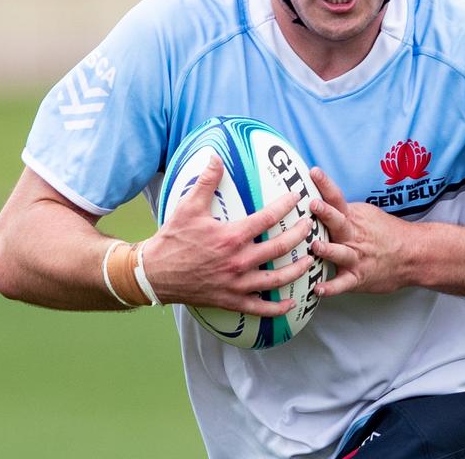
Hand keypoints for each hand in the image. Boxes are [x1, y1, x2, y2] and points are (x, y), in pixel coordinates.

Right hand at [144, 155, 315, 315]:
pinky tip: (290, 303)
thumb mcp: (188, 207)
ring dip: (298, 269)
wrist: (153, 274)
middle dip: (300, 235)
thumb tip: (215, 156)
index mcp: (231, 236)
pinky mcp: (230, 299)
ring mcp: (236, 283)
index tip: (297, 197)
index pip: (268, 218)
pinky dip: (277, 308)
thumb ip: (206, 181)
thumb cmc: (172, 239)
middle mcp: (238, 261)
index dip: (285, 205)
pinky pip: (259, 307)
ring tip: (311, 259)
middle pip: (280, 248)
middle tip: (310, 226)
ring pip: (277, 279)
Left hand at [308, 166, 419, 295]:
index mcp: (353, 218)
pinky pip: (343, 284)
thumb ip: (343, 210)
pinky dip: (331, 288)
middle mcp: (353, 236)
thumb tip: (319, 199)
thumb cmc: (387, 234)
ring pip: (340, 252)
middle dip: (325, 213)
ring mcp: (356, 258)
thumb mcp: (367, 214)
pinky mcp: (358, 278)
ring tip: (315, 246)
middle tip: (313, 204)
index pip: (337, 198)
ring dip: (328, 249)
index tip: (314, 172)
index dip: (325, 184)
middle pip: (338, 222)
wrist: (413, 254)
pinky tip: (318, 289)